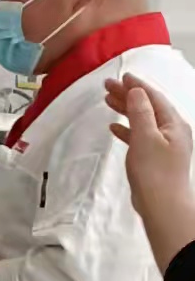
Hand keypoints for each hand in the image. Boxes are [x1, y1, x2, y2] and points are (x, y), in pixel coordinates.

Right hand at [107, 76, 194, 217]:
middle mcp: (172, 131)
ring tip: (108, 100)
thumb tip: (136, 91)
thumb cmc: (153, 170)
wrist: (162, 204)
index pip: (154, 97)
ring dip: (126, 109)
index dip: (137, 85)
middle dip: (129, 95)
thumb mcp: (145, 137)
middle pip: (148, 106)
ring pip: (143, 120)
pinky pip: (140, 135)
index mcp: (173, 124)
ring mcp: (164, 144)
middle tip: (107, 85)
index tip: (121, 75)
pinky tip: (114, 127)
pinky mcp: (155, 157)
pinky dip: (127, 129)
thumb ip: (140, 112)